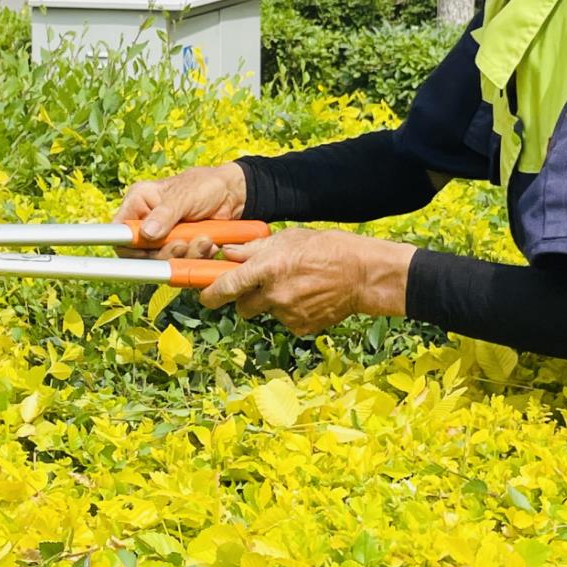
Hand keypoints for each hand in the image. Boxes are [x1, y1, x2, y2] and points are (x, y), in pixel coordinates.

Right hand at [112, 163, 247, 258]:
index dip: (128, 245)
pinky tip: (209, 245)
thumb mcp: (184, 196)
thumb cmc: (206, 186)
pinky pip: (181, 264)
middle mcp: (147, 222)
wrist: (234, 195)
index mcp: (139, 202)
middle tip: (182, 245)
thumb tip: (147, 233)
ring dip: (184, 255)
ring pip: (162, 261)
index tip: (147, 249)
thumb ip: (165, 214)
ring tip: (204, 240)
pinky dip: (196, 258)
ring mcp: (164, 238)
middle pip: (140, 252)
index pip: (119, 230)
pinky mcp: (180, 250)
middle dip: (163, 252)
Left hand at [200, 228, 413, 335]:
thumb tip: (228, 254)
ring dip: (272, 303)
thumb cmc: (326, 248)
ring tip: (296, 285)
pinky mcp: (301, 327)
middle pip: (243, 306)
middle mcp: (274, 294)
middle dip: (245, 299)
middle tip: (260, 286)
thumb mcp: (287, 239)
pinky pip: (286, 322)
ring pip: (266, 313)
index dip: (211, 295)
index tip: (204, 297)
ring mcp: (288, 314)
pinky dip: (292, 312)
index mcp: (267, 269)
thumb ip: (254, 250)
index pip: (227, 287)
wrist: (362, 274)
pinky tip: (308, 297)